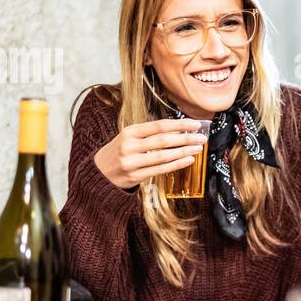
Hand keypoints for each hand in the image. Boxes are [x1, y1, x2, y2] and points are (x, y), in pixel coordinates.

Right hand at [94, 118, 208, 189]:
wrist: (98, 172)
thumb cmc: (118, 152)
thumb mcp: (128, 137)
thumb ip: (149, 133)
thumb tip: (178, 130)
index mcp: (129, 132)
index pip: (159, 126)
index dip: (179, 125)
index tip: (195, 124)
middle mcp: (130, 146)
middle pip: (164, 141)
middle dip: (186, 139)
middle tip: (202, 137)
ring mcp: (132, 162)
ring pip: (164, 156)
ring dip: (184, 152)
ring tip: (198, 148)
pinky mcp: (135, 176)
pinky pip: (160, 169)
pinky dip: (176, 164)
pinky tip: (188, 160)